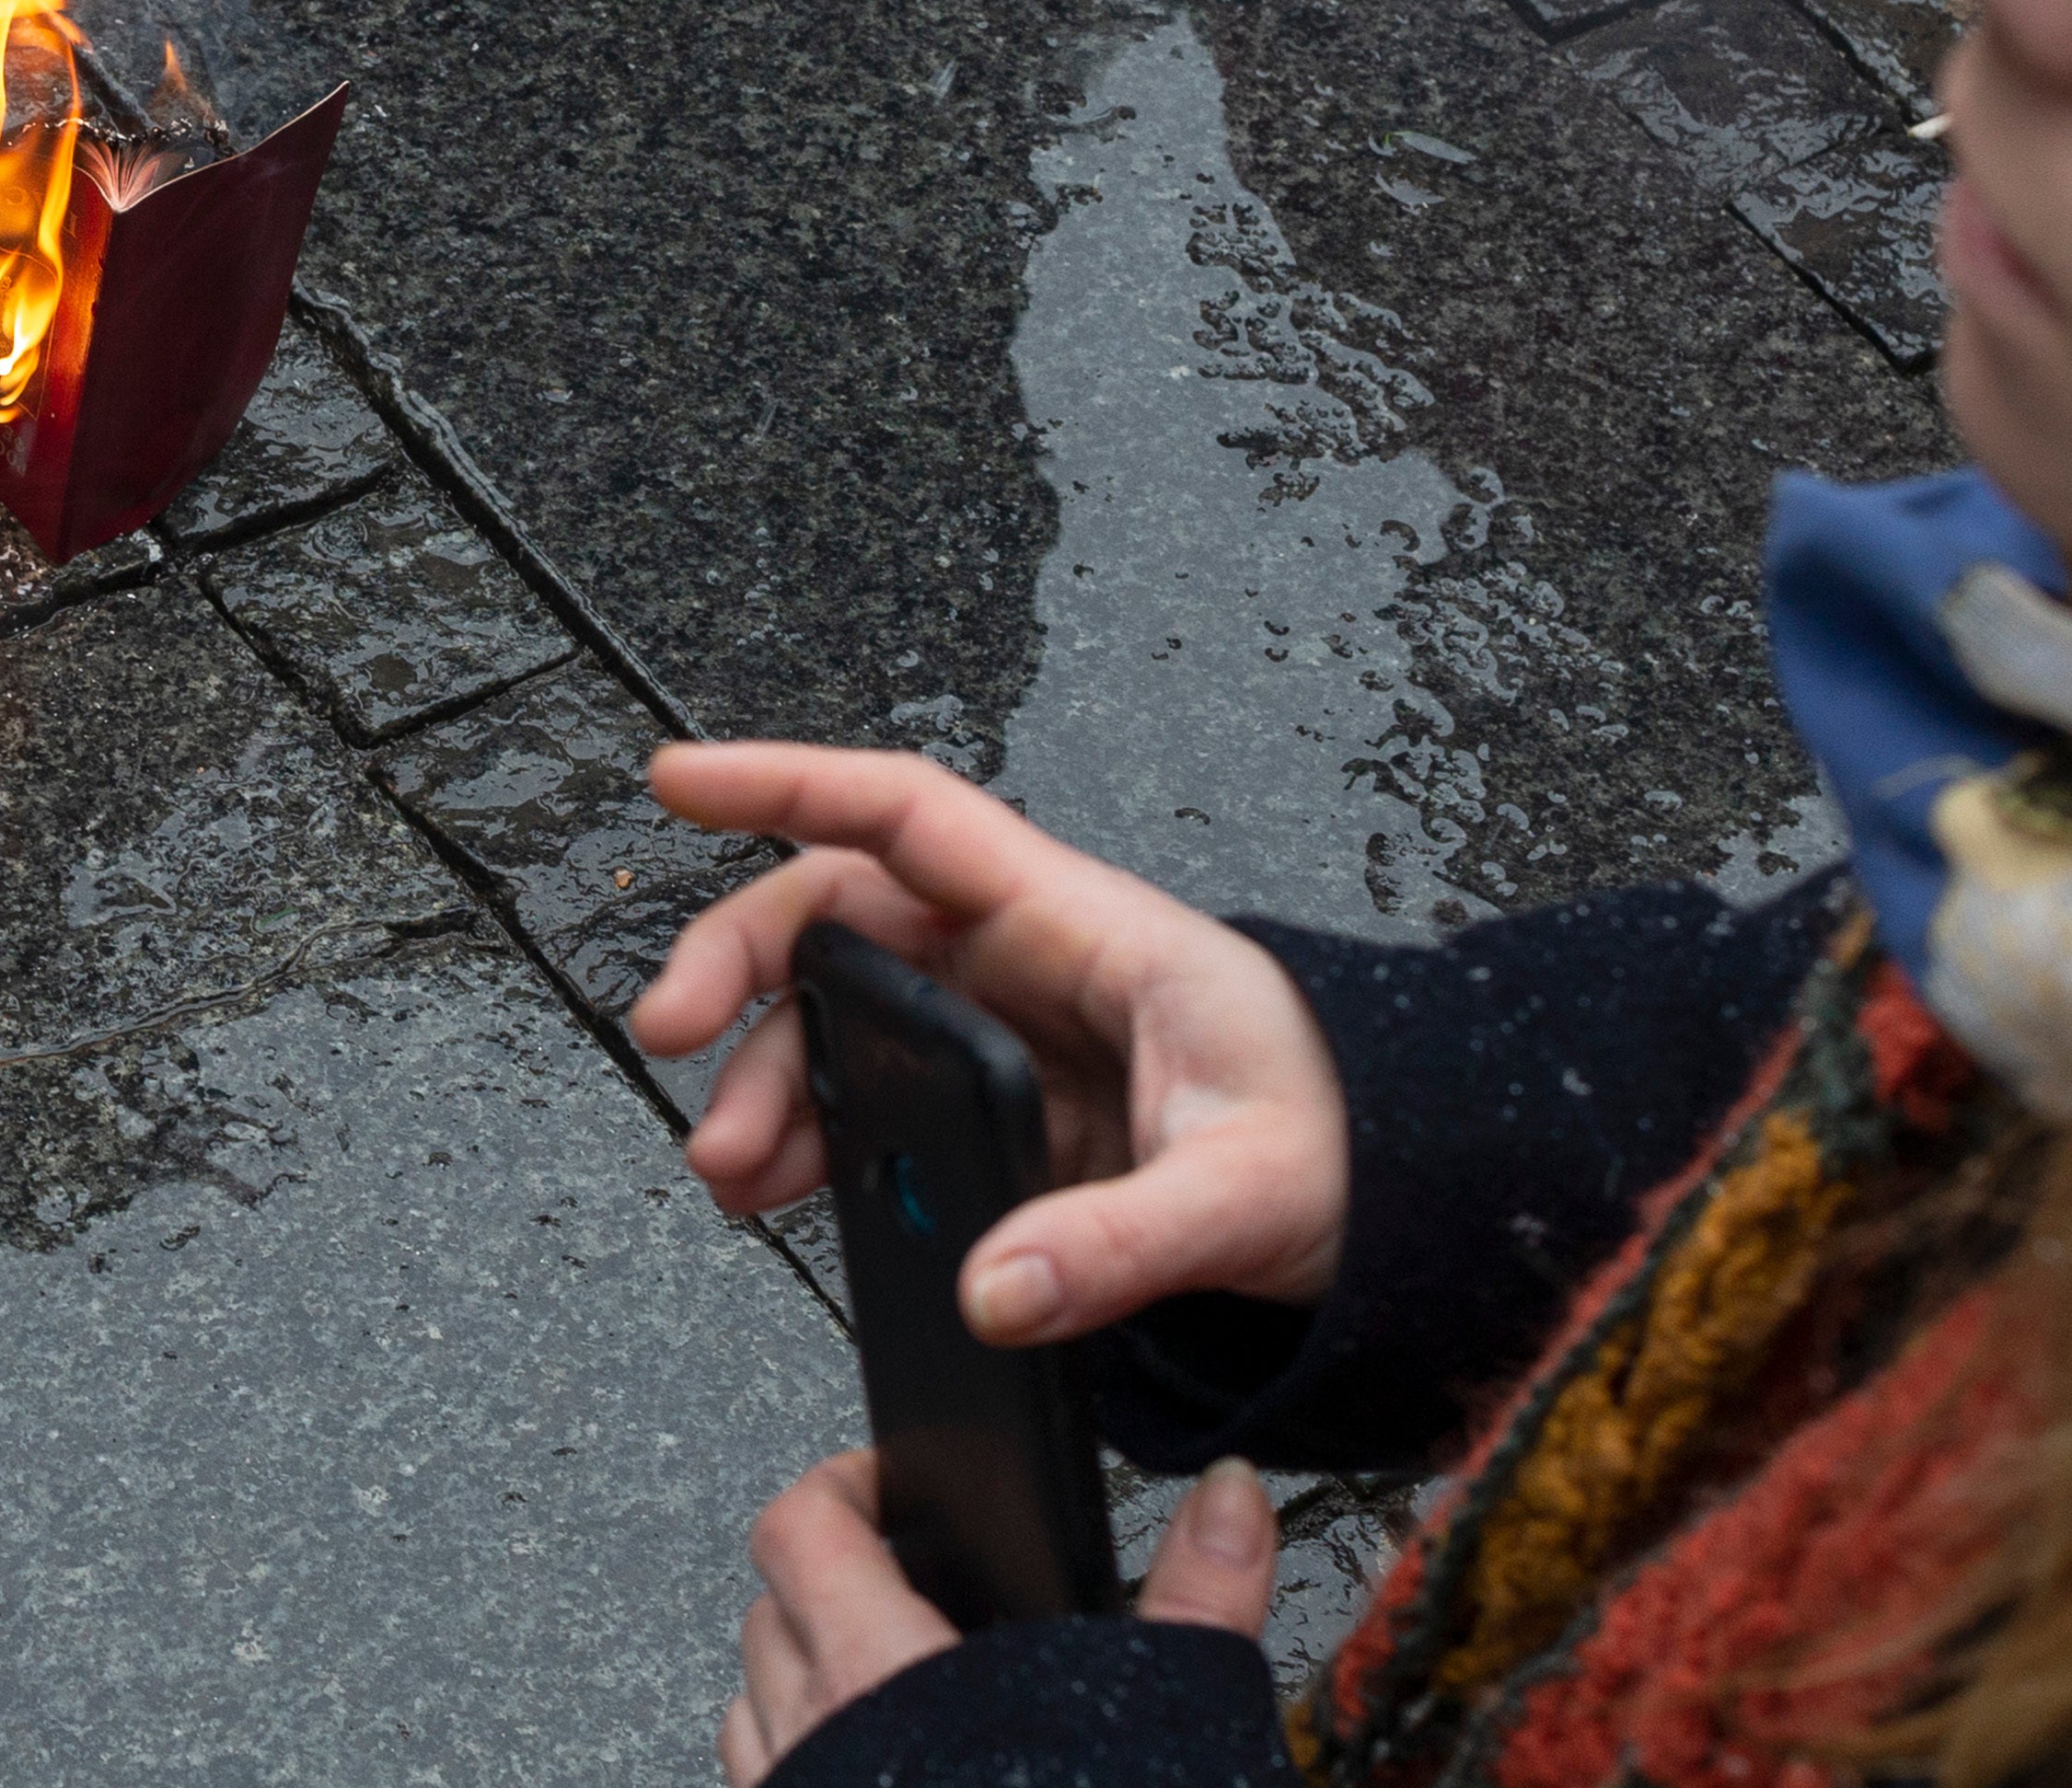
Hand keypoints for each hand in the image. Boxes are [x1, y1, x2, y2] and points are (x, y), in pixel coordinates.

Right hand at [634, 744, 1347, 1340]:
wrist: (1400, 1195)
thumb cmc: (1348, 1143)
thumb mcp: (1250, 1192)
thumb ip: (1121, 1243)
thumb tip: (994, 1292)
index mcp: (1080, 926)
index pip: (909, 816)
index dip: (787, 781)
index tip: (677, 779)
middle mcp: (1024, 960)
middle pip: (839, 916)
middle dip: (740, 969)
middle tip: (671, 1044)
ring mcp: (1005, 1033)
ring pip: (842, 1014)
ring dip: (768, 1077)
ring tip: (729, 1167)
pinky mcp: (1002, 1110)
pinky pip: (876, 1099)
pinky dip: (812, 1137)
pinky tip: (778, 1189)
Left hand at [719, 1450, 1281, 1783]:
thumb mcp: (1161, 1716)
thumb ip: (1199, 1597)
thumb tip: (1228, 1501)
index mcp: (880, 1680)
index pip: (801, 1528)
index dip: (840, 1484)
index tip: (887, 1479)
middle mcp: (811, 1746)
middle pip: (767, 1610)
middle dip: (828, 1577)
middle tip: (905, 1574)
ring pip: (754, 1707)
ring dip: (804, 1674)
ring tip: (889, 1672)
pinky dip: (808, 1764)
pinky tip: (887, 1780)